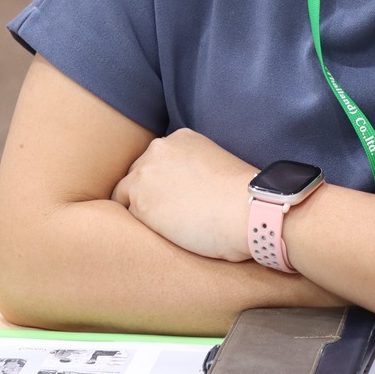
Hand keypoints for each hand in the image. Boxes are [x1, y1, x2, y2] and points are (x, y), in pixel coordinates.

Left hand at [112, 128, 258, 261]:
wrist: (247, 210)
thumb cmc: (240, 197)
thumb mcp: (214, 165)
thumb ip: (190, 169)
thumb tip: (182, 191)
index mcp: (179, 138)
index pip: (156, 161)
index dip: (161, 182)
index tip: (172, 198)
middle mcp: (158, 150)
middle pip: (137, 175)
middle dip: (147, 194)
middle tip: (165, 215)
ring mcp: (145, 175)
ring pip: (127, 196)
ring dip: (141, 211)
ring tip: (161, 228)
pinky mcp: (140, 203)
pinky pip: (128, 216)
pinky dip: (140, 226)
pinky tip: (159, 235)